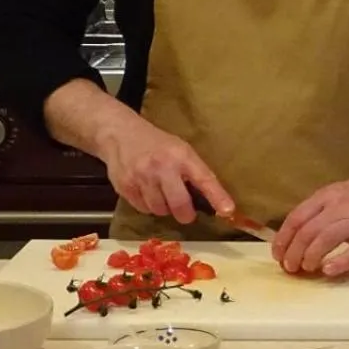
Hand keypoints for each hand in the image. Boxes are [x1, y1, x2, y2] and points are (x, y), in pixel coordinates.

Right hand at [97, 112, 231, 224]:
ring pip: (160, 210)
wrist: (120, 134)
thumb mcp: (181, 150)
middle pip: (179, 204)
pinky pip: (143, 209)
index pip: (204, 178)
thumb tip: (212, 201)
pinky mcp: (125, 186)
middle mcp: (162, 166)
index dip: (217, 196)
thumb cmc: (158, 144)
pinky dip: (148, 206)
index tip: (228, 210)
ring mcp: (141, 177)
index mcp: (182, 155)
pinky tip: (147, 192)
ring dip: (164, 209)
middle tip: (187, 213)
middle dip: (186, 214)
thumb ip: (194, 172)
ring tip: (162, 195)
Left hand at [272, 159, 348, 276]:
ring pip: (325, 240)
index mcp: (328, 195)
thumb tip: (296, 235)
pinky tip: (329, 270)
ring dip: (310, 258)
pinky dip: (340, 263)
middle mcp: (341, 206)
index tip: (277, 254)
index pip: (297, 218)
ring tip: (306, 268)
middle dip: (293, 253)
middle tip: (290, 267)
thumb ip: (319, 209)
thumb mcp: (338, 192)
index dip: (283, 239)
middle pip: (307, 232)